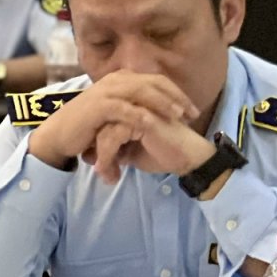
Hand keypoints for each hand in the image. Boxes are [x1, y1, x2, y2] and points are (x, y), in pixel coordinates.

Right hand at [27, 71, 196, 172]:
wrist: (60, 135)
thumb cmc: (91, 125)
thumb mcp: (117, 110)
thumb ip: (136, 104)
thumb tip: (162, 106)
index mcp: (122, 78)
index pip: (157, 80)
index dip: (178, 93)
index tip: (193, 108)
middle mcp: (115, 80)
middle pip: (154, 83)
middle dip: (176, 97)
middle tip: (193, 113)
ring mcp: (106, 91)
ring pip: (142, 93)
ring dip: (163, 104)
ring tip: (178, 116)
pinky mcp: (98, 106)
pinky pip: (124, 109)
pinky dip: (140, 115)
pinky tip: (153, 124)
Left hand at [87, 110, 217, 185]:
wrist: (188, 158)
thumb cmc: (163, 153)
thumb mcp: (131, 150)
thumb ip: (113, 146)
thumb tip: (89, 155)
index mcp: (133, 105)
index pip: (102, 118)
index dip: (94, 140)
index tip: (93, 160)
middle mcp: (135, 102)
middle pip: (101, 122)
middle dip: (95, 148)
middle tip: (98, 169)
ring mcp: (140, 108)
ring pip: (105, 129)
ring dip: (101, 155)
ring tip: (104, 174)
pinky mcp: (143, 118)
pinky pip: (114, 136)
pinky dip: (107, 156)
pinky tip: (110, 171)